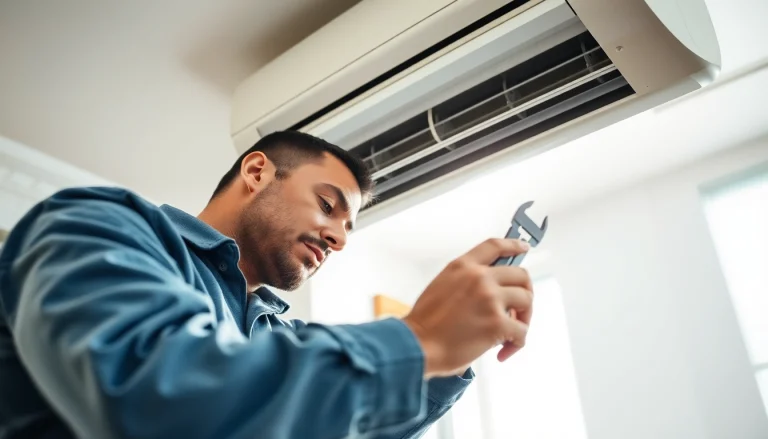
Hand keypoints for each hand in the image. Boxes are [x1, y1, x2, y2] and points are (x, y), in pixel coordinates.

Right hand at [403, 239, 532, 377]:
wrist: (417, 345)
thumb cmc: (425, 323)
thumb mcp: (441, 286)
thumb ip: (466, 281)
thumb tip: (491, 291)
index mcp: (463, 267)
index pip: (495, 246)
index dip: (513, 246)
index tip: (523, 248)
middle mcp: (479, 278)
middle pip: (521, 275)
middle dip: (524, 293)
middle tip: (518, 310)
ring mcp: (490, 298)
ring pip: (526, 300)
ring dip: (523, 318)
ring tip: (510, 334)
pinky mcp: (497, 322)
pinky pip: (522, 330)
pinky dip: (516, 343)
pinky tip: (503, 351)